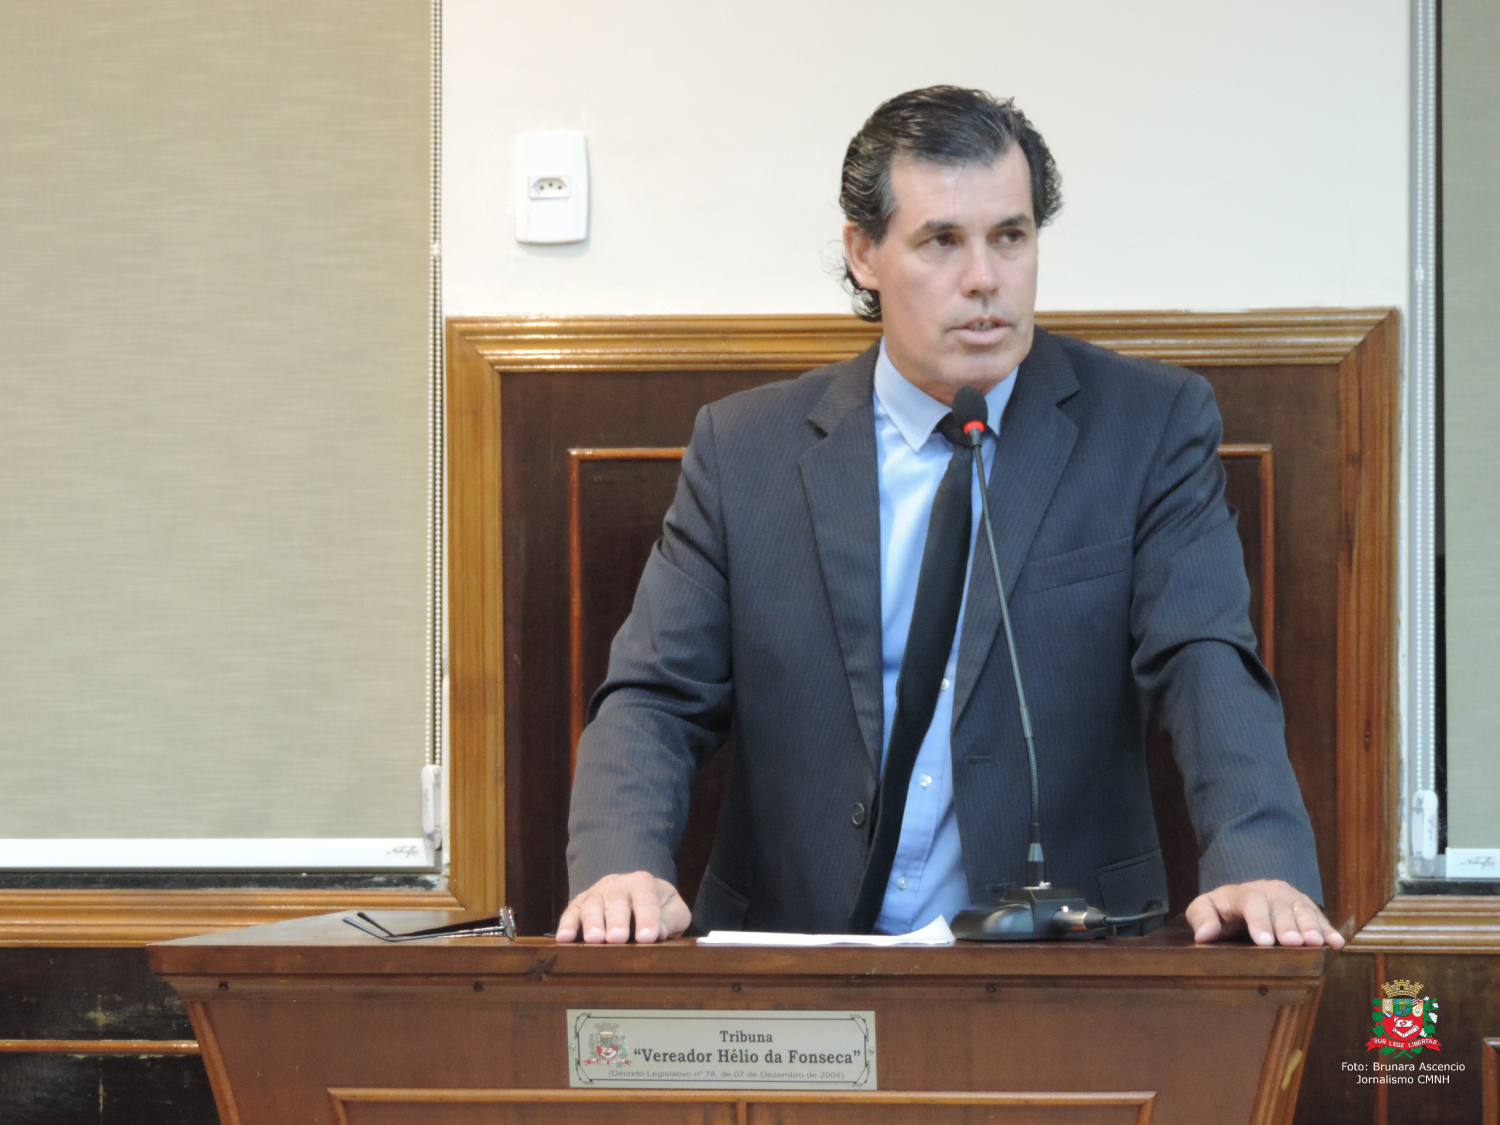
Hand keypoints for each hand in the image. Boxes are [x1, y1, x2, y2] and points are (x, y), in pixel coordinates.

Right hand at [556, 871, 690, 943]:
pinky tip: (564, 938)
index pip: (646, 898)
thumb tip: (659, 932)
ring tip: (594, 939)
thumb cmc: (659, 908)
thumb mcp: (674, 911)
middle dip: (617, 920)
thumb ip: (671, 920)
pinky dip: (567, 924)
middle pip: (616, 900)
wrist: (638, 895)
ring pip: (592, 904)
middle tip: (618, 938)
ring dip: (592, 922)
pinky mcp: (579, 904)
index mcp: (643, 883)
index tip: (648, 937)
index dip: (648, 918)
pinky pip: (571, 912)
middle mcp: (617, 884)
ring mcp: (596, 893)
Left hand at [1186, 879, 1345, 947]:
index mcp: (1244, 892)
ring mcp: (1291, 898)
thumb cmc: (1222, 910)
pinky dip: (1328, 930)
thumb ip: (1201, 918)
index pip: (1252, 902)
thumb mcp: (1204, 909)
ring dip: (1310, 927)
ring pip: (1302, 911)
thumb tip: (1203, 935)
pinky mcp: (1305, 908)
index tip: (1263, 942)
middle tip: (1294, 943)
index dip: (1259, 921)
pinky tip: (1336, 943)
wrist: (1241, 899)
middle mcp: (1271, 891)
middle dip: (1287, 925)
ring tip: (1316, 943)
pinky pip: (1318, 918)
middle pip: (1281, 907)